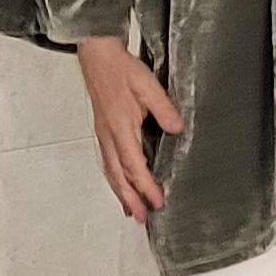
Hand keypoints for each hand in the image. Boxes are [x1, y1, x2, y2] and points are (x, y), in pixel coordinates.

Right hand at [75, 36, 178, 222]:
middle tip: (143, 219)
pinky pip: (108, 162)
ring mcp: (103, 135)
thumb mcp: (147, 84)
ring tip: (132, 212)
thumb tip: (178, 129)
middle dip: (131, 198)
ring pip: (111, 171)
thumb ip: (163, 108)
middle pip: (118, 175)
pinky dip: (115, 179)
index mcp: (120, 127)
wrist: (97, 56)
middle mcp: (108, 136)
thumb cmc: (122, 69)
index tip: (157, 201)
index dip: (145, 185)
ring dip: (121, 193)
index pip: (133, 164)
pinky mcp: (102, 131)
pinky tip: (121, 186)